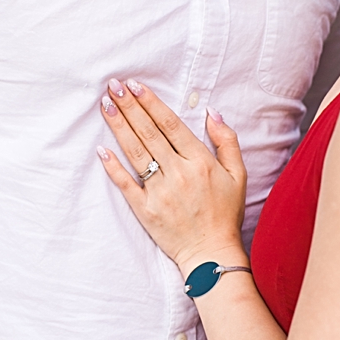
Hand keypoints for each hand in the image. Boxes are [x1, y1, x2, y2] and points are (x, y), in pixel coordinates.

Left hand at [98, 78, 247, 273]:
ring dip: (119, 127)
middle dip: (130, 107)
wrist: (212, 254)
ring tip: (105, 106)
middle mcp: (179, 173)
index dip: (151, 103)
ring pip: (136, 152)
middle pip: (149, 133)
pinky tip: (102, 149)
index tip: (135, 85)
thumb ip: (227, 141)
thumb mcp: (238, 174)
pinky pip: (126, 184)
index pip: (170, 125)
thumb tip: (211, 112)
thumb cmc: (225, 214)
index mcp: (200, 162)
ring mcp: (160, 192)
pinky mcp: (145, 210)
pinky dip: (113, 167)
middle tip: (113, 86)